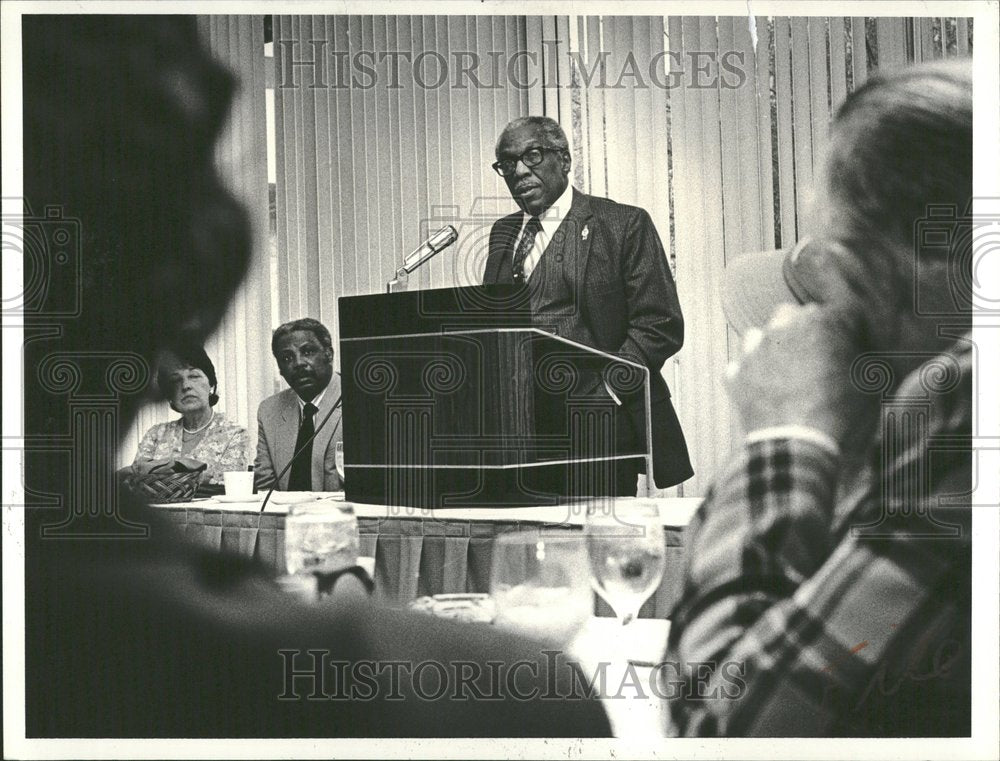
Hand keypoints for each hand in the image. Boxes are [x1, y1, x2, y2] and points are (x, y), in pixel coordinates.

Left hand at [726, 303, 869, 445]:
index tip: (852, 341)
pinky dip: (751, 373)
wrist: (798, 446)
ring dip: (773, 346)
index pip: (841, 310)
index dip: (849, 327)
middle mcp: (783, 328)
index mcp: (821, 322)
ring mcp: (754, 351)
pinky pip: (741, 365)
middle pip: (795, 314)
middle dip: (806, 328)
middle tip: (818, 354)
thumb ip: (863, 358)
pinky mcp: (736, 375)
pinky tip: (764, 388)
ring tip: (786, 369)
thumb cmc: (840, 415)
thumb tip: (859, 354)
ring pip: (761, 334)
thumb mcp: (868, 385)